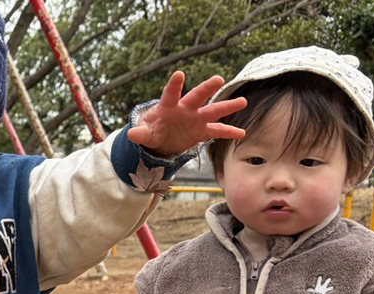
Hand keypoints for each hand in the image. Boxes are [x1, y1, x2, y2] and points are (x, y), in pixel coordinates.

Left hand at [126, 72, 247, 156]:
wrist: (162, 139)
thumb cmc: (152, 130)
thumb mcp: (145, 133)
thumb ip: (141, 133)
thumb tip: (131, 134)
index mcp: (168, 106)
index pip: (171, 93)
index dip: (174, 84)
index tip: (179, 74)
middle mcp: (185, 109)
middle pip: (197, 96)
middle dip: (207, 88)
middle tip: (218, 79)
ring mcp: (195, 119)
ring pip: (213, 111)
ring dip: (227, 106)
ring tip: (243, 101)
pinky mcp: (201, 131)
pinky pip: (217, 131)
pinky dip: (228, 132)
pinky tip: (241, 133)